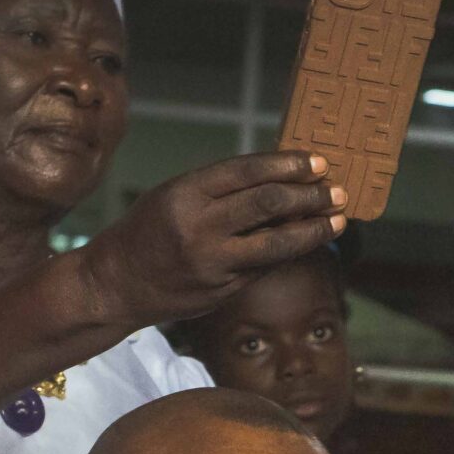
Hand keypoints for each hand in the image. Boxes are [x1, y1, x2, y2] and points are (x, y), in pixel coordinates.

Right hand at [73, 151, 343, 332]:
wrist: (116, 284)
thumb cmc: (149, 231)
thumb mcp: (174, 195)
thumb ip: (220, 189)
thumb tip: (280, 179)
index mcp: (185, 193)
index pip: (247, 172)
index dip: (287, 165)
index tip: (317, 163)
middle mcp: (199, 227)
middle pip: (267, 204)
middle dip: (308, 196)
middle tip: (336, 191)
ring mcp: (212, 263)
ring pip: (275, 243)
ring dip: (312, 230)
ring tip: (338, 221)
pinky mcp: (222, 290)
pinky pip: (264, 267)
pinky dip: (288, 252)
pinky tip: (307, 241)